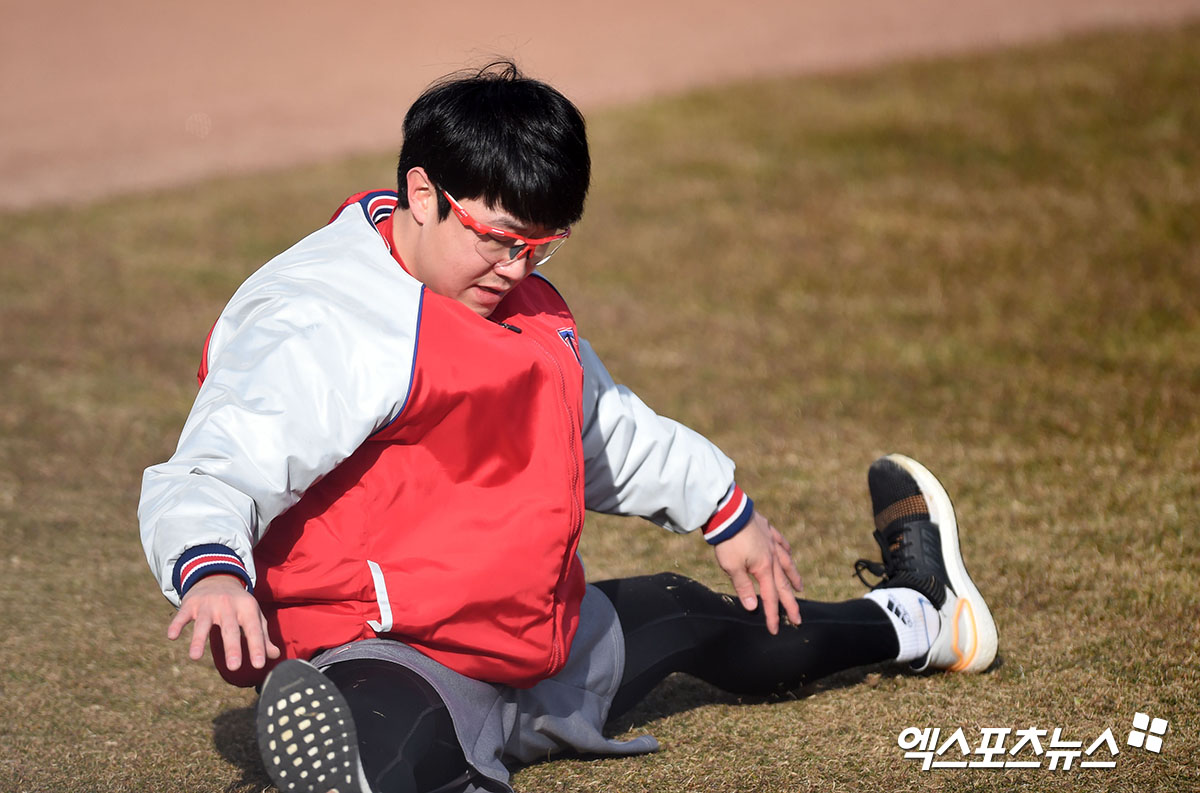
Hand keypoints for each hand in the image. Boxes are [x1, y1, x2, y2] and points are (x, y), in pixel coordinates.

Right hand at [166, 574, 279, 670]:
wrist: (217, 577)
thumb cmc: (239, 604)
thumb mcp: (253, 616)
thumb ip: (262, 636)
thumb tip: (275, 656)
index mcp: (247, 608)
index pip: (253, 630)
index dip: (257, 647)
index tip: (259, 665)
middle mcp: (228, 605)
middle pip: (230, 628)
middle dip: (232, 647)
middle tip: (234, 667)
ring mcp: (208, 604)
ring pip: (203, 623)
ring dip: (199, 640)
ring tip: (195, 658)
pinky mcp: (190, 604)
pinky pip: (182, 615)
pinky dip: (176, 624)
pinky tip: (172, 636)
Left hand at [712, 509, 802, 633]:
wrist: (727, 512)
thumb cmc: (728, 541)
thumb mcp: (732, 567)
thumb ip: (743, 587)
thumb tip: (752, 607)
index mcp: (763, 568)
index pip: (770, 597)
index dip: (772, 615)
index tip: (775, 630)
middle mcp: (772, 556)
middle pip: (783, 584)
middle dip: (790, 603)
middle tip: (798, 619)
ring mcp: (771, 542)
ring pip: (786, 563)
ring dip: (793, 577)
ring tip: (800, 588)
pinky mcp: (766, 529)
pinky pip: (780, 542)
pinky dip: (786, 549)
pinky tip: (788, 552)